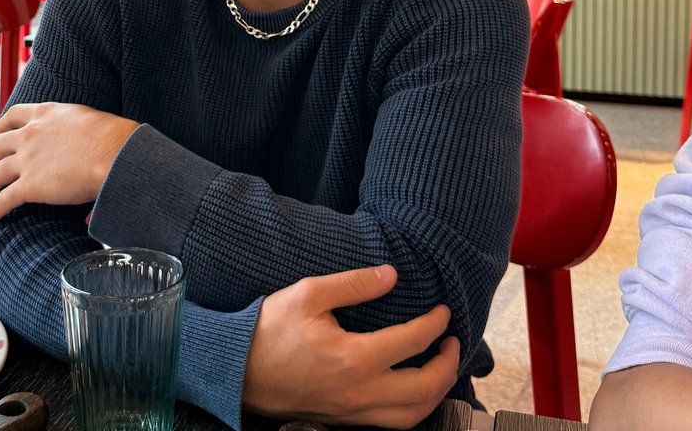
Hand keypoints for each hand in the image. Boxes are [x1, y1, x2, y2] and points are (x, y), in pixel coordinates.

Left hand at [0, 103, 138, 221]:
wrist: (114, 153)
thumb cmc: (111, 136)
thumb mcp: (84, 118)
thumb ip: (68, 126)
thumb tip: (74, 136)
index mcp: (45, 113)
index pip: (13, 115)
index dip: (0, 127)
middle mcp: (30, 133)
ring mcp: (27, 159)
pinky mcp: (30, 185)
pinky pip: (5, 199)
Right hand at [242, 265, 459, 426]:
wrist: (239, 370)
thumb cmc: (271, 329)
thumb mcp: (309, 293)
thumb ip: (353, 284)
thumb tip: (391, 275)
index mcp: (355, 358)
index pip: (412, 341)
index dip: (434, 324)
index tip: (443, 311)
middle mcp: (361, 392)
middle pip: (424, 389)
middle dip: (447, 364)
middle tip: (452, 341)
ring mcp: (353, 413)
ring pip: (412, 415)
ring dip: (436, 393)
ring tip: (440, 367)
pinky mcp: (344, 421)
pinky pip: (391, 423)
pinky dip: (413, 409)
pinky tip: (412, 390)